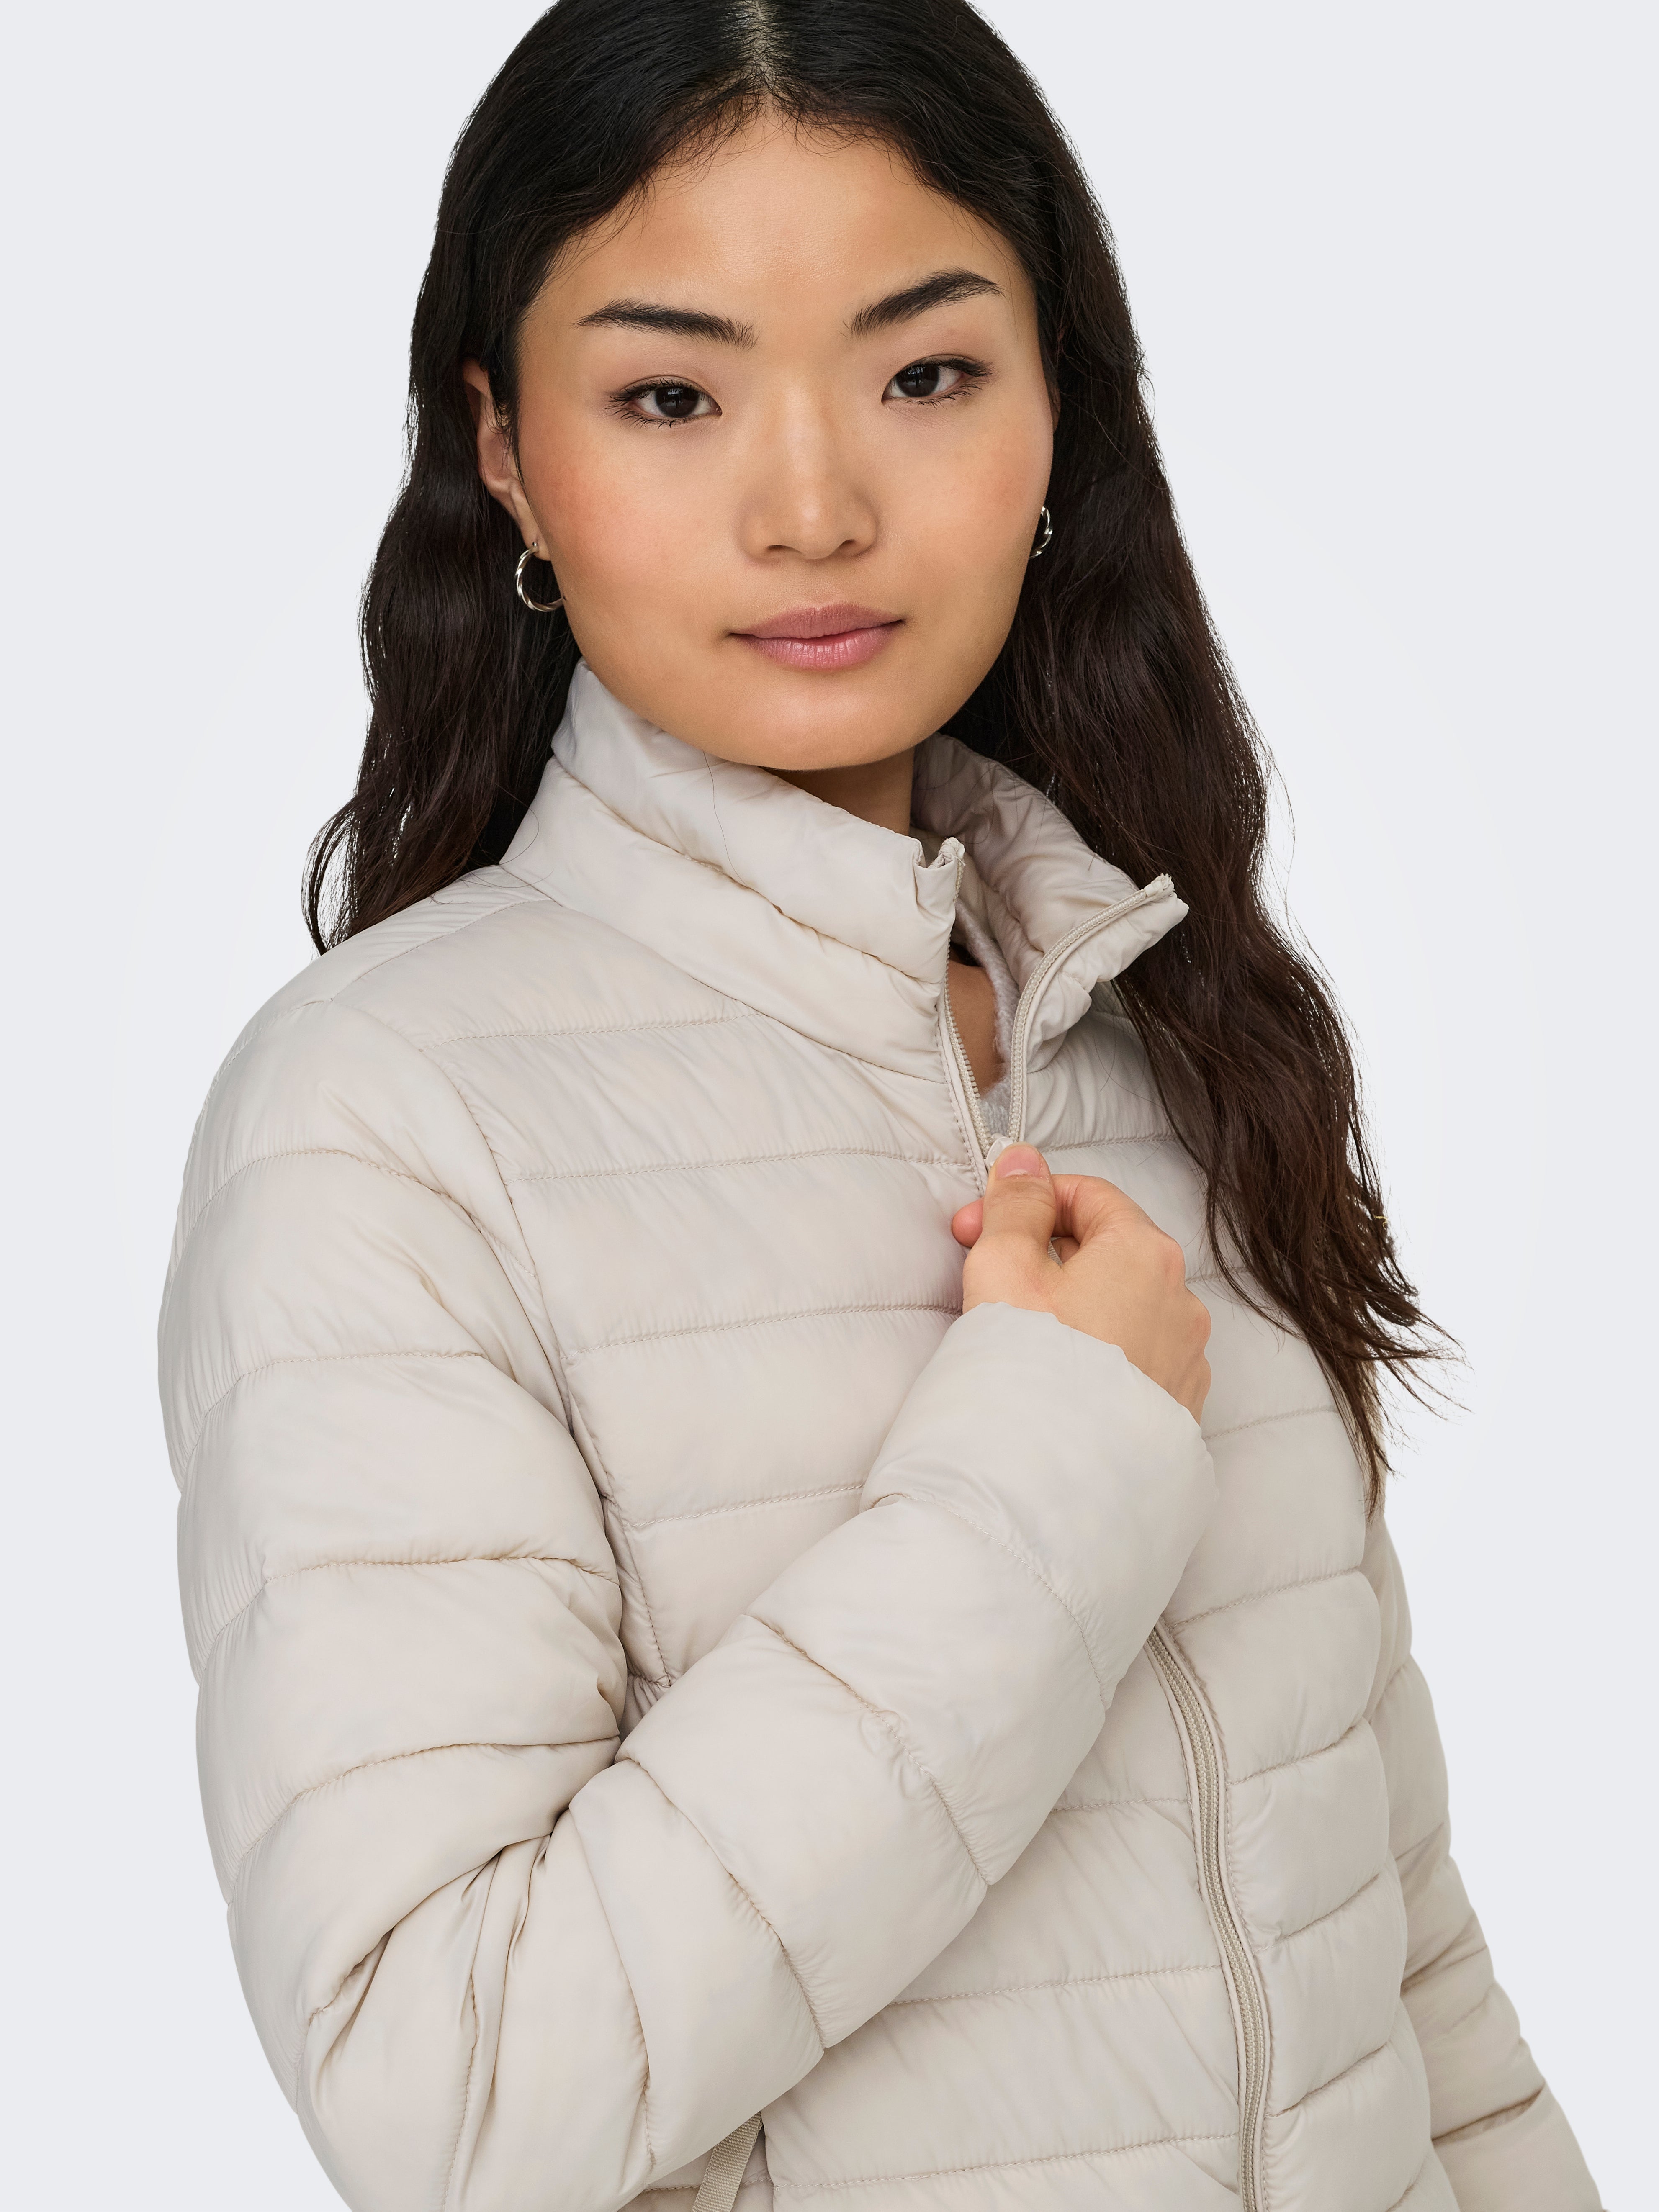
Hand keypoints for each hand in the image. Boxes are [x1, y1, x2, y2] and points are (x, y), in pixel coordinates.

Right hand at [951, 1146, 1210, 1420]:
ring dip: (1072, 1305)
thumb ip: (1014, 1204)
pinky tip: (1056, 1377)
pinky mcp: (1177, 1407)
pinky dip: (1098, 1353)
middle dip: (1044, 1253)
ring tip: (1021, 1336)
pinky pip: (1135, 1358)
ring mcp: (1185, 1359)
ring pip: (1122, 1306)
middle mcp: (1180, 1301)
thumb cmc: (1029, 1369)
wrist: (1053, 1483)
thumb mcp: (1003, 1266)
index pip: (1088, 1196)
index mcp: (1146, 1253)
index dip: (1026, 1201)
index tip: (979, 1226)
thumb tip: (1023, 1160)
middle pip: (1107, 1250)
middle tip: (987, 1277)